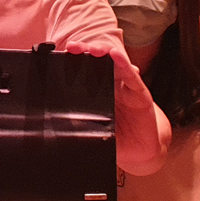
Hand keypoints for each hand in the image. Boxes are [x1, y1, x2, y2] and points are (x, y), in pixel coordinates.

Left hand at [59, 40, 167, 172]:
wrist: (140, 153)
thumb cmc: (116, 139)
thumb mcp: (94, 132)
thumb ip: (81, 127)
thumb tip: (59, 128)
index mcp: (97, 92)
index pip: (84, 71)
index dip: (73, 61)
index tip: (59, 55)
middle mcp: (112, 84)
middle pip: (98, 61)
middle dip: (86, 50)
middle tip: (74, 47)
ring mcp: (126, 87)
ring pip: (114, 62)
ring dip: (104, 52)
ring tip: (94, 49)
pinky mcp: (141, 94)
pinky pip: (131, 77)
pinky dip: (124, 65)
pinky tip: (117, 56)